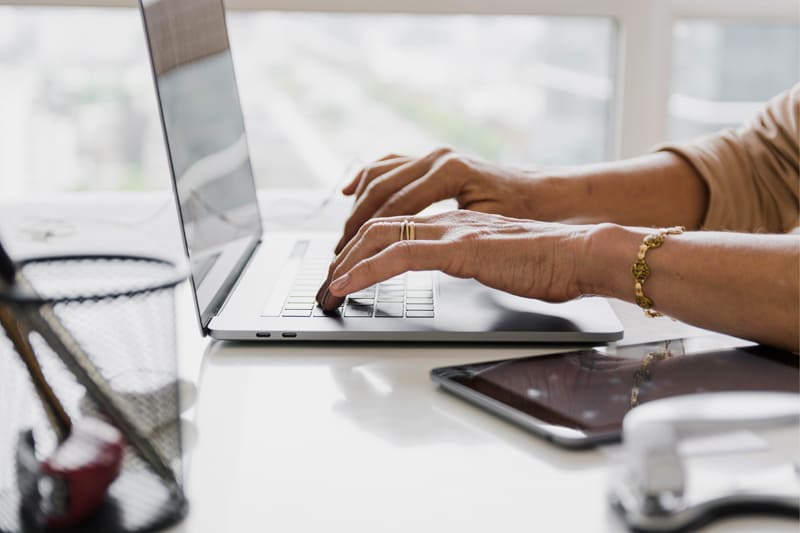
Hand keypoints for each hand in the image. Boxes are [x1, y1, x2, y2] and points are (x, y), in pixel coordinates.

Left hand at [317, 210, 590, 311]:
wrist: (583, 253)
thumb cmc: (549, 262)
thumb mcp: (496, 260)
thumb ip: (470, 259)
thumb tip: (458, 268)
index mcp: (453, 223)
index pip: (394, 226)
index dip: (362, 247)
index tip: (343, 272)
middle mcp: (446, 220)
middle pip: (376, 225)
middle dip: (342, 254)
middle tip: (324, 283)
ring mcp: (451, 231)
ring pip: (380, 235)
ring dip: (345, 264)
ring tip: (326, 289)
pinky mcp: (459, 248)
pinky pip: (400, 255)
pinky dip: (366, 271)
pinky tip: (347, 285)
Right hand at [335, 148, 540, 252]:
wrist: (545, 195)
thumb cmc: (524, 216)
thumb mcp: (488, 227)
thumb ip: (450, 233)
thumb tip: (410, 250)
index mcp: (450, 172)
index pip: (395, 209)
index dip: (368, 239)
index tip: (351, 264)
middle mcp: (437, 158)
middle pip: (379, 192)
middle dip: (354, 227)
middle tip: (337, 258)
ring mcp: (432, 155)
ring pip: (378, 177)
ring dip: (356, 208)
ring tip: (342, 238)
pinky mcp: (430, 161)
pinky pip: (388, 166)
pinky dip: (365, 180)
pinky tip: (348, 193)